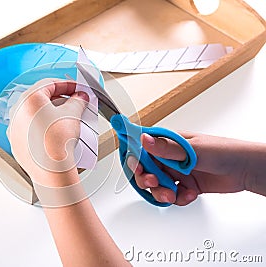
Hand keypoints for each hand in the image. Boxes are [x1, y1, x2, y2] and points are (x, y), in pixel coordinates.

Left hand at [7, 78, 88, 185]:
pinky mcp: (15, 142)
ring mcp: (14, 127)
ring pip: (33, 114)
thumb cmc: (57, 143)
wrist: (50, 171)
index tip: (77, 89)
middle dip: (59, 99)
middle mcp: (17, 111)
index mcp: (29, 99)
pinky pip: (29, 129)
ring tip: (65, 119)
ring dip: (49, 113)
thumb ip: (78, 100)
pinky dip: (41, 127)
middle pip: (40, 98)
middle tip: (73, 103)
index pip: (49, 84)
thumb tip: (80, 97)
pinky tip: (54, 133)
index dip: (67, 85)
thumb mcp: (73, 114)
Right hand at [129, 132, 259, 205]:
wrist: (245, 170)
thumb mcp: (191, 149)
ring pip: (158, 186)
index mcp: (167, 143)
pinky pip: (172, 195)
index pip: (142, 149)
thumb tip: (144, 139)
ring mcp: (177, 172)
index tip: (138, 169)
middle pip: (146, 171)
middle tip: (155, 183)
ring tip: (173, 194)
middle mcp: (169, 157)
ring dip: (162, 193)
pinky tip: (190, 194)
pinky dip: (179, 198)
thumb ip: (166, 148)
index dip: (136, 160)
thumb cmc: (223, 151)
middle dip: (147, 180)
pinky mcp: (185, 185)